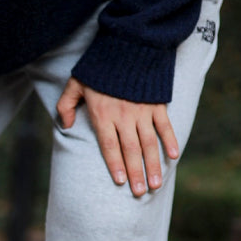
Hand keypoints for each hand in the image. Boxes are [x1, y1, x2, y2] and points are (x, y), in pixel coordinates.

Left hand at [56, 78, 177, 197]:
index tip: (121, 182)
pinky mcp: (157, 104)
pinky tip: (174, 157)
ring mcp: (142, 111)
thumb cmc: (98, 68)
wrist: (126, 46)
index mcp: (103, 115)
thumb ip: (66, 105)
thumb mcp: (75, 84)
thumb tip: (66, 125)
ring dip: (153, 165)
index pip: (109, 146)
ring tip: (155, 184)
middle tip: (140, 193)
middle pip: (130, 150)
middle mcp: (124, 116)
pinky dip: (171, 140)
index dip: (115, 165)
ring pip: (149, 143)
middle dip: (136, 173)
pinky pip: (164, 126)